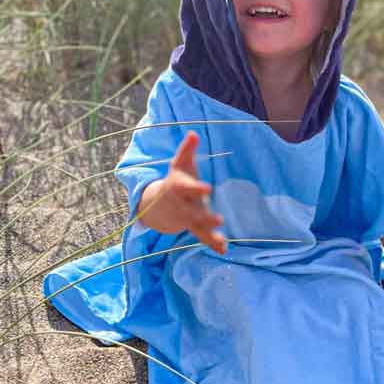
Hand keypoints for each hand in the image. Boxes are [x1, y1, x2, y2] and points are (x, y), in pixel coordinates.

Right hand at [138, 131, 226, 253]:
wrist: (159, 204)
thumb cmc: (175, 180)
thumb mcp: (179, 164)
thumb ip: (187, 150)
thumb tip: (194, 133)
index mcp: (179, 189)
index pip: (188, 188)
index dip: (197, 188)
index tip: (208, 188)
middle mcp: (182, 206)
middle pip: (194, 213)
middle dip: (206, 218)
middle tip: (220, 219)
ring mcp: (188, 219)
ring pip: (198, 229)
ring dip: (210, 235)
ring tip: (222, 242)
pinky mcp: (194, 227)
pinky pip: (202, 237)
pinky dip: (212, 244)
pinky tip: (224, 250)